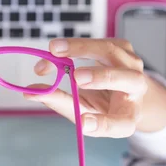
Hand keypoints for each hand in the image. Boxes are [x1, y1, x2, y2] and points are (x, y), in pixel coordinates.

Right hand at [25, 38, 149, 137]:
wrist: (123, 87)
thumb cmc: (101, 104)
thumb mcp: (81, 109)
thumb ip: (59, 102)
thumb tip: (30, 92)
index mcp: (127, 114)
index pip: (121, 123)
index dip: (103, 124)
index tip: (83, 123)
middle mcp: (136, 88)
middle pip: (126, 79)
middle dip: (101, 77)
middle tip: (75, 76)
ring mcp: (131, 64)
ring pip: (110, 51)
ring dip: (81, 48)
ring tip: (53, 50)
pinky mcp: (122, 46)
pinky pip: (98, 41)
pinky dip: (75, 44)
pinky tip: (57, 50)